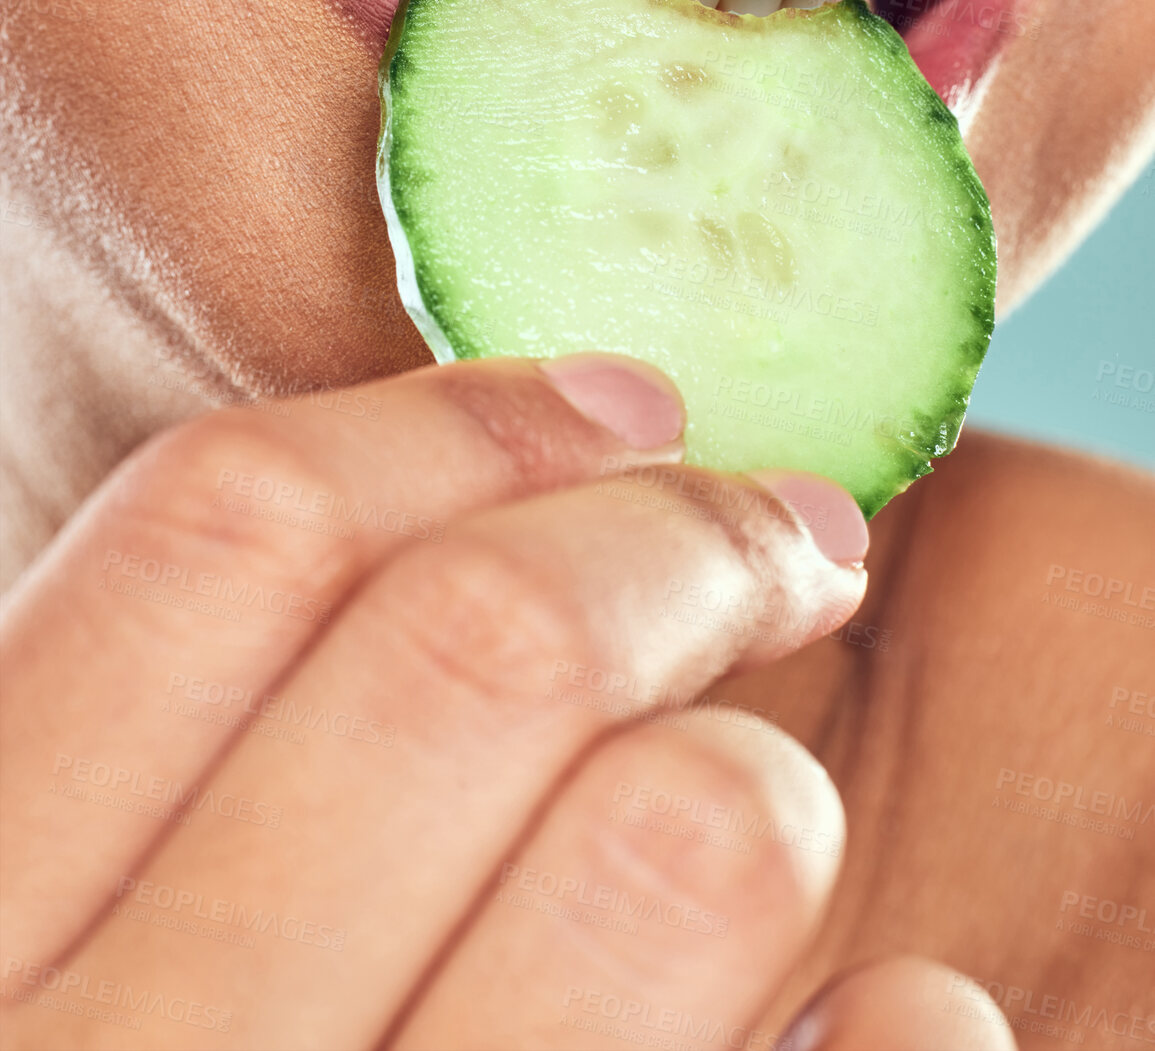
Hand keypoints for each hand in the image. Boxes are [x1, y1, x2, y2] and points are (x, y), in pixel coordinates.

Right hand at [0, 356, 1011, 1048]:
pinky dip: (907, 1042)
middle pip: (477, 641)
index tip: (620, 398)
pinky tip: (899, 1023)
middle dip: (683, 536)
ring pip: (674, 844)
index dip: (449, 420)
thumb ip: (174, 801)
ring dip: (769, 776)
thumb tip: (456, 543)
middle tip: (786, 532)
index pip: (217, 533)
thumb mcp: (52, 967)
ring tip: (767, 806)